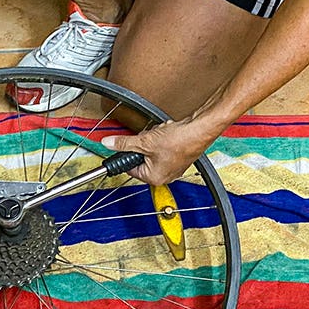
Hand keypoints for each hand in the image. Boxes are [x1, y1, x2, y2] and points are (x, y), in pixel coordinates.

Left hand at [101, 118, 218, 185]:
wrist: (199, 130)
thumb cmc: (179, 141)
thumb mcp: (144, 141)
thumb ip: (123, 143)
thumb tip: (109, 144)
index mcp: (154, 178)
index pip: (130, 168)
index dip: (126, 154)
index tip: (124, 145)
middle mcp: (164, 176)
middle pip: (141, 159)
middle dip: (141, 145)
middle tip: (148, 139)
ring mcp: (172, 168)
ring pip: (151, 152)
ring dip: (151, 141)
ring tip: (160, 136)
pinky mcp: (179, 158)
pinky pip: (162, 148)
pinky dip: (162, 140)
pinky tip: (167, 134)